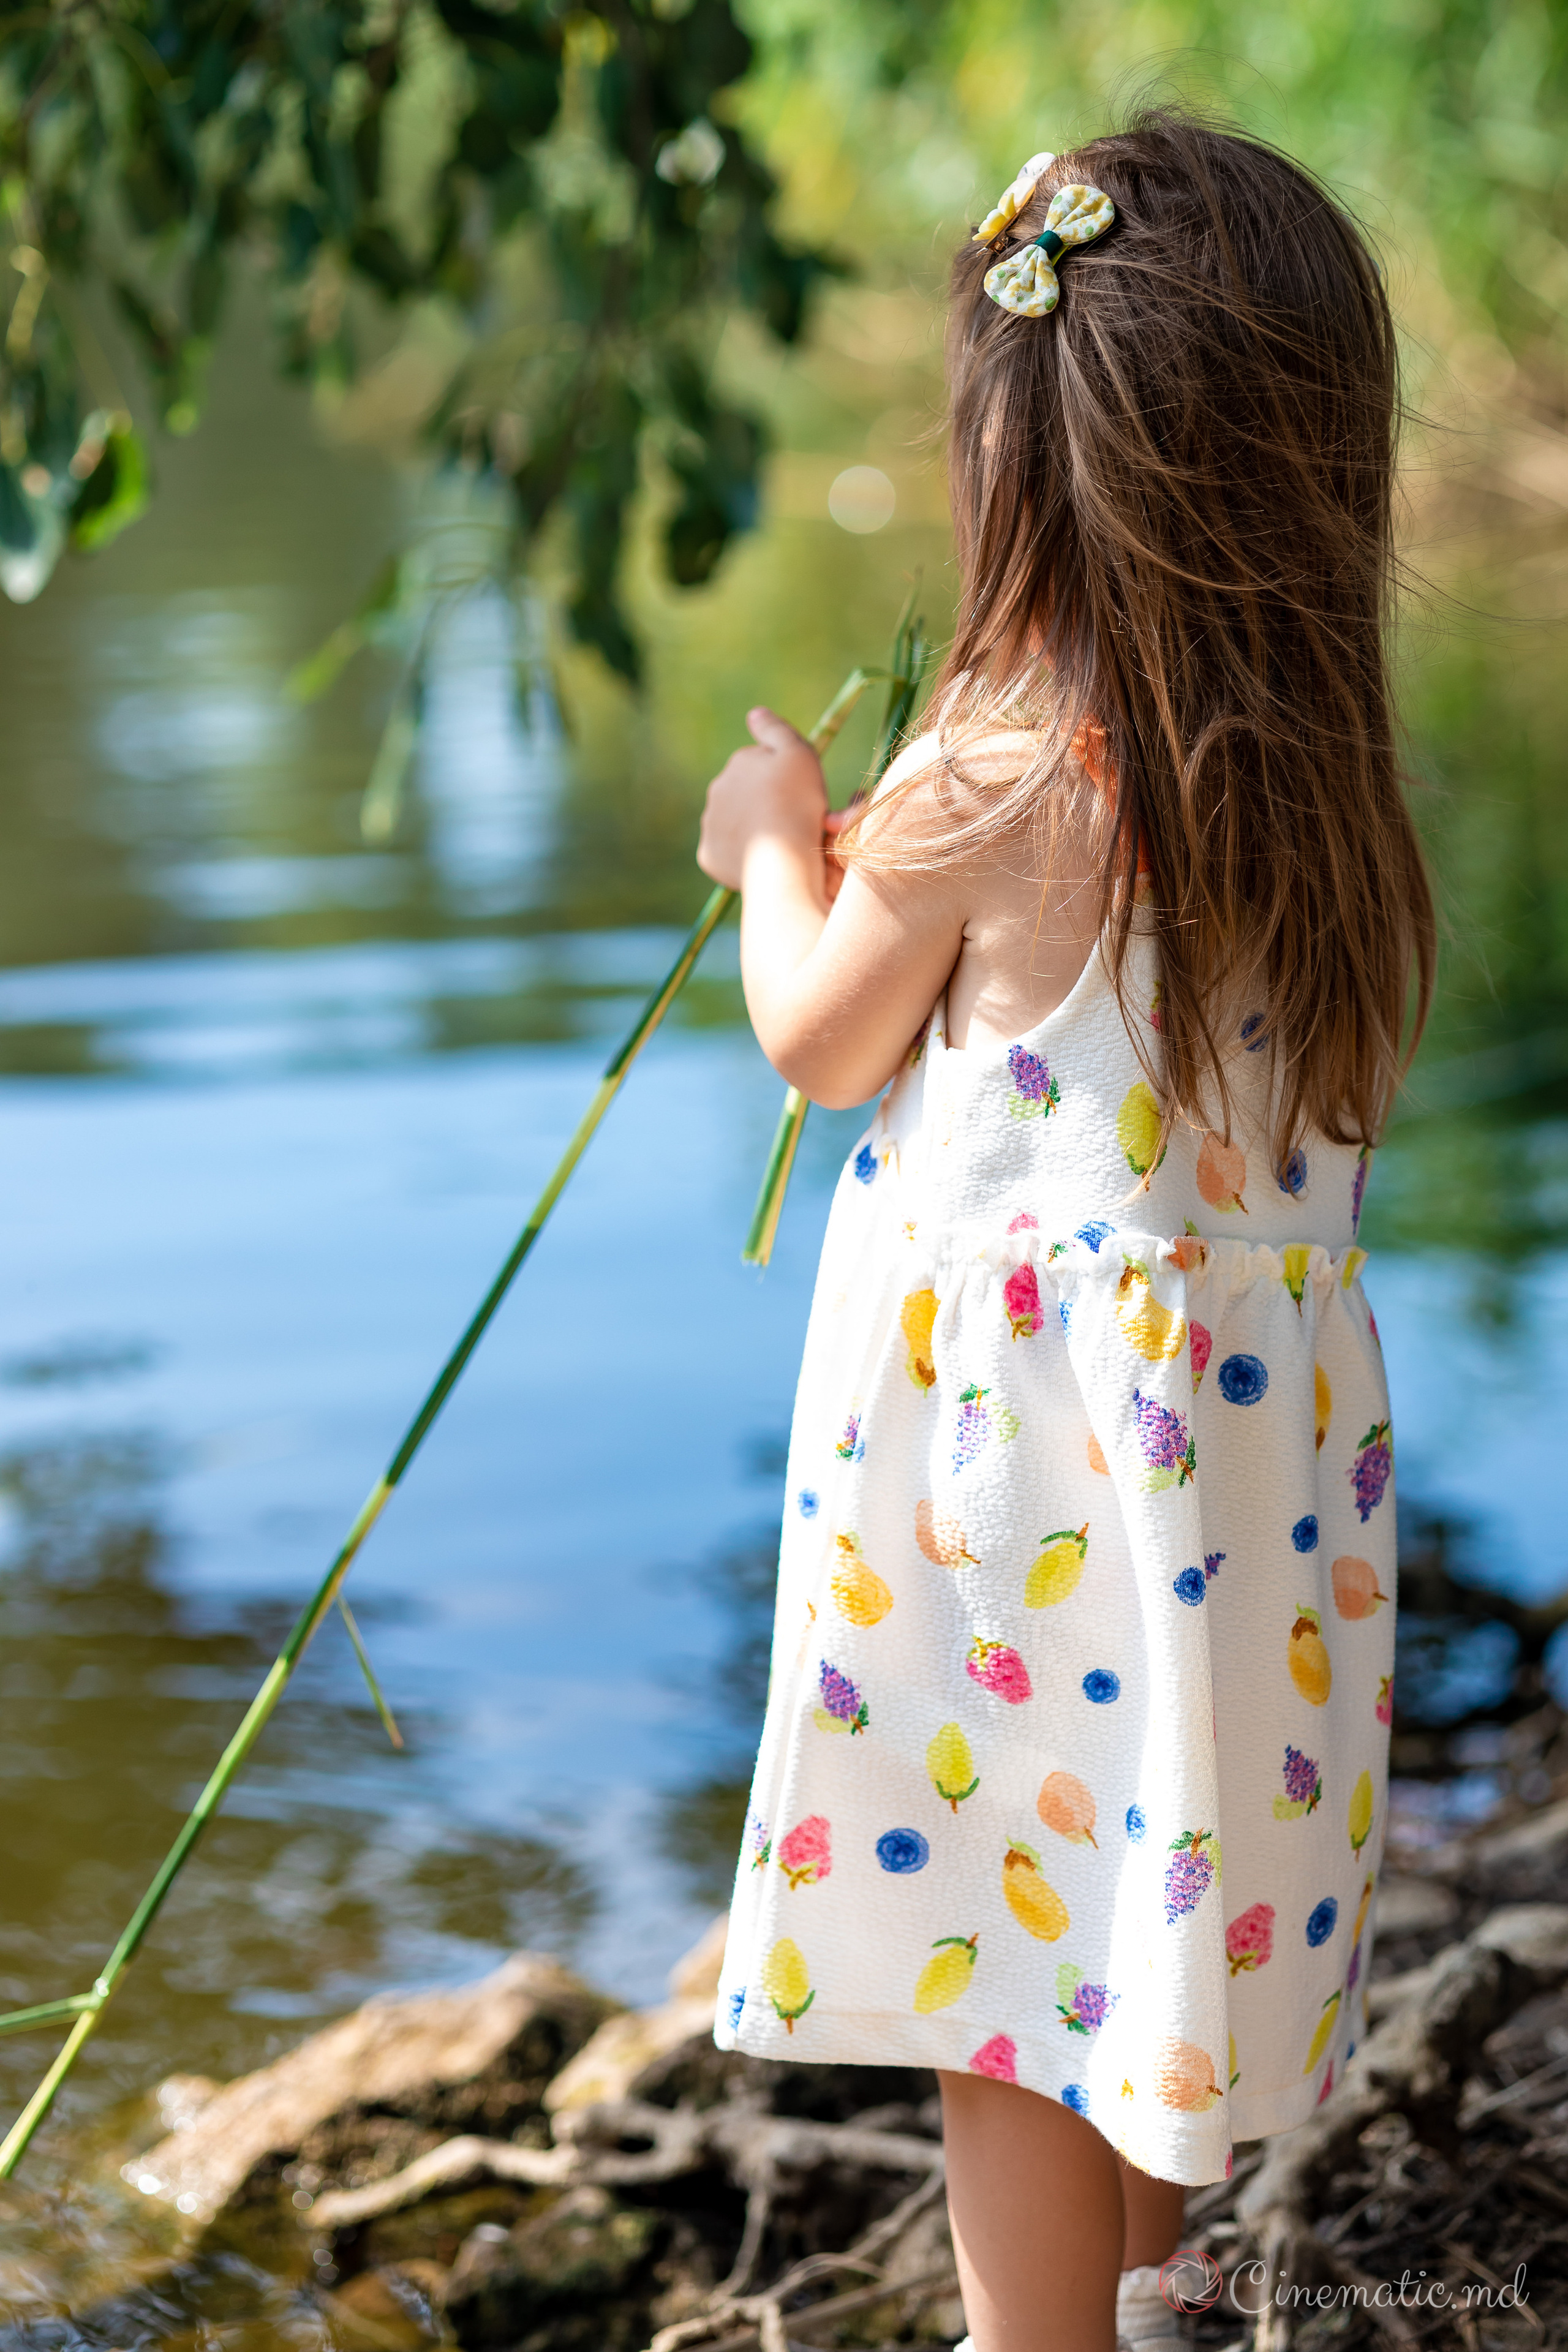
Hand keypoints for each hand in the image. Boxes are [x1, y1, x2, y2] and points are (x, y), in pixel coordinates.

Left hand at [696, 707, 827, 892]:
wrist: (780, 858)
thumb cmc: (797, 803)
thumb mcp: (798, 755)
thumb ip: (775, 730)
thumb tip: (754, 713)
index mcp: (740, 763)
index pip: (761, 766)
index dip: (783, 780)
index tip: (798, 795)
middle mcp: (718, 789)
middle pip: (745, 794)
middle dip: (762, 803)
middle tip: (789, 821)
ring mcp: (710, 823)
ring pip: (734, 822)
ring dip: (751, 828)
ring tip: (775, 843)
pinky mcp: (708, 854)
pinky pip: (726, 851)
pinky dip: (741, 855)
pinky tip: (759, 860)